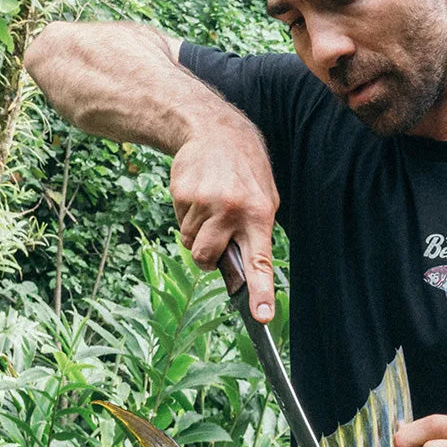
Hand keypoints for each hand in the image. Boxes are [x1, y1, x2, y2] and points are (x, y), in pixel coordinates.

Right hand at [170, 121, 278, 321]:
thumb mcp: (266, 198)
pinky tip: (199, 196)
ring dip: (198, 233)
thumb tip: (240, 271)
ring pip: (190, 242)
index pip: (260, 261)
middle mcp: (230, 211)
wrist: (215, 131)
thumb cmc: (246, 172)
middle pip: (206, 258)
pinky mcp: (181, 195)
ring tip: (211, 206)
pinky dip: (188, 217)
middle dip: (207, 258)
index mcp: (258, 215)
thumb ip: (256, 233)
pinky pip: (180, 224)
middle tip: (216, 239)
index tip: (262, 315)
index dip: (260, 291)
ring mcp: (203, 203)